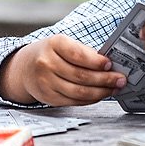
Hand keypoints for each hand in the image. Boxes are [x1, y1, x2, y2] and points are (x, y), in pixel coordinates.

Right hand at [0, 35, 126, 105]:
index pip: (78, 54)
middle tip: (120, 79)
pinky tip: (100, 95)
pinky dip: (89, 99)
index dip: (96, 61)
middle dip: (105, 79)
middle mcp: (46, 63)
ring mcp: (45, 82)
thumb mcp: (64, 43)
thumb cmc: (51, 53)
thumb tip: (110, 64)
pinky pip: (72, 101)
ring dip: (100, 92)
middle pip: (80, 76)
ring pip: (78, 92)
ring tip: (114, 88)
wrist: (24, 67)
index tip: (110, 64)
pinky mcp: (47, 97)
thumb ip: (84, 51)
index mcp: (54, 44)